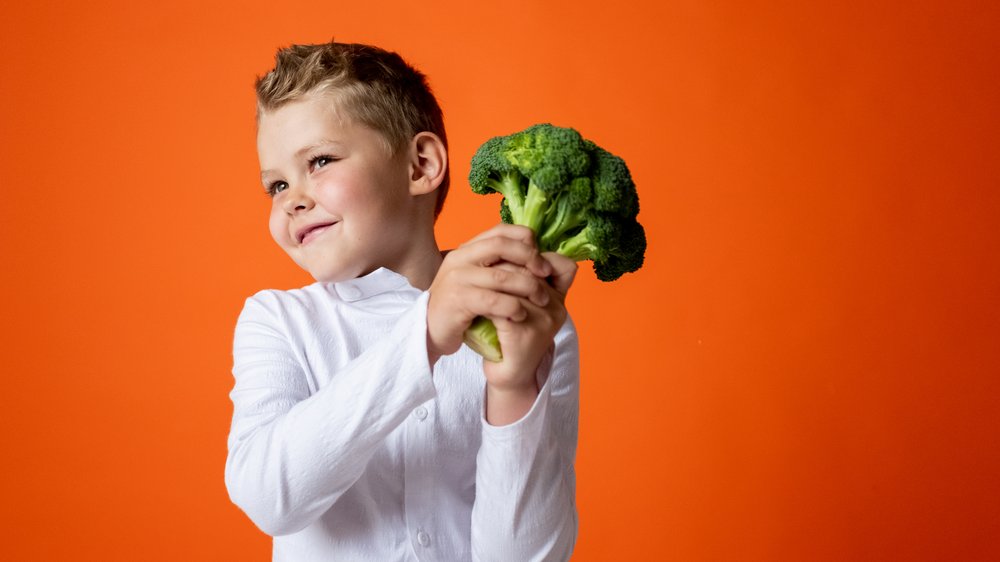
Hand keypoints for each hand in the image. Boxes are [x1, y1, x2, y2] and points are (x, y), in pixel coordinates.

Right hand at [426, 224, 552, 363]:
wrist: (431, 332)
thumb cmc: (461, 307)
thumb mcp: (478, 281)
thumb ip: (499, 267)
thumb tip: (537, 259)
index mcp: (467, 249)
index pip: (500, 230)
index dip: (525, 239)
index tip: (541, 259)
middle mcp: (460, 258)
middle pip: (501, 245)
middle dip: (530, 258)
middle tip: (546, 275)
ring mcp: (457, 278)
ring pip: (502, 275)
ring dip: (528, 287)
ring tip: (542, 300)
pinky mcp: (458, 301)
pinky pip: (493, 300)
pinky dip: (513, 307)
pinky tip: (521, 316)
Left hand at [482, 252, 576, 424]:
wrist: (511, 374)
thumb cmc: (514, 335)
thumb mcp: (528, 305)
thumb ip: (529, 280)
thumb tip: (520, 246)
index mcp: (559, 298)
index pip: (558, 263)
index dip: (532, 255)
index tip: (506, 258)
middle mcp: (556, 308)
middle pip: (529, 269)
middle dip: (503, 264)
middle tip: (483, 267)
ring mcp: (543, 321)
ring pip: (515, 284)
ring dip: (492, 281)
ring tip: (478, 281)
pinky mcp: (525, 334)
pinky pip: (503, 306)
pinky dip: (487, 301)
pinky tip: (476, 301)